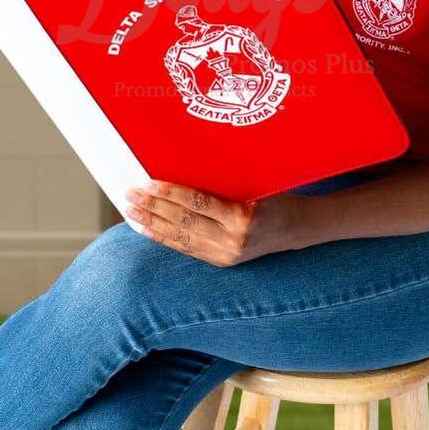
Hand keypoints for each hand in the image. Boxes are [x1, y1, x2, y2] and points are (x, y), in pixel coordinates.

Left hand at [124, 180, 298, 265]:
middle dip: (155, 208)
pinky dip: (165, 238)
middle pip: (185, 222)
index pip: (199, 204)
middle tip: (132, 195)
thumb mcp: (255, 185)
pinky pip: (188, 249)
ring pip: (182, 238)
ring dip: (153, 224)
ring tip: (132, 212)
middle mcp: (233, 240)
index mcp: (243, 217)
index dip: (172, 194)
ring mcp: (227, 255)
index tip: (150, 183)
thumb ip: (223, 183)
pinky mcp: (222, 262)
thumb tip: (182, 167)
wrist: (296, 228)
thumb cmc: (275, 196)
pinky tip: (147, 229)